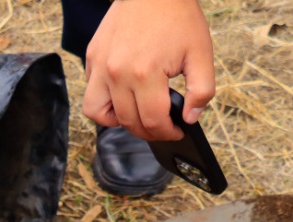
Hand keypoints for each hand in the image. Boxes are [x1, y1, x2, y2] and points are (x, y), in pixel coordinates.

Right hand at [82, 0, 214, 141]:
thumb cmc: (177, 17)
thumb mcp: (201, 53)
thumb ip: (202, 90)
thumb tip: (190, 118)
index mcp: (144, 74)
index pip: (152, 121)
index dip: (167, 133)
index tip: (176, 131)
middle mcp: (116, 74)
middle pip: (127, 122)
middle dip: (148, 131)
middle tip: (162, 125)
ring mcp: (99, 67)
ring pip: (98, 114)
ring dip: (118, 121)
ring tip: (136, 114)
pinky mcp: (91, 58)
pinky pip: (92, 93)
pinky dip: (106, 101)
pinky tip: (124, 93)